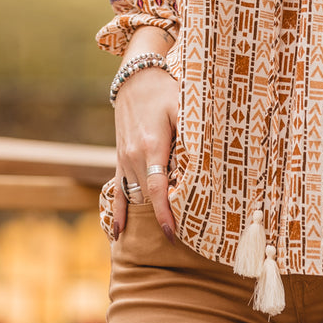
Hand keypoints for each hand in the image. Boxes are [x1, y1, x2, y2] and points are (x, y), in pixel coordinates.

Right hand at [112, 66, 178, 240]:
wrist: (135, 80)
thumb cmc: (164, 92)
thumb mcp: (182, 106)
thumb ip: (191, 131)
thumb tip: (205, 157)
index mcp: (152, 145)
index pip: (157, 187)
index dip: (164, 212)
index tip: (172, 233)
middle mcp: (134, 156)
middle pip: (148, 196)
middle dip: (162, 217)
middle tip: (183, 242)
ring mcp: (124, 159)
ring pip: (135, 195)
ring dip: (146, 216)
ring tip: (161, 242)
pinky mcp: (120, 159)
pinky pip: (117, 190)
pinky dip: (118, 212)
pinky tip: (118, 233)